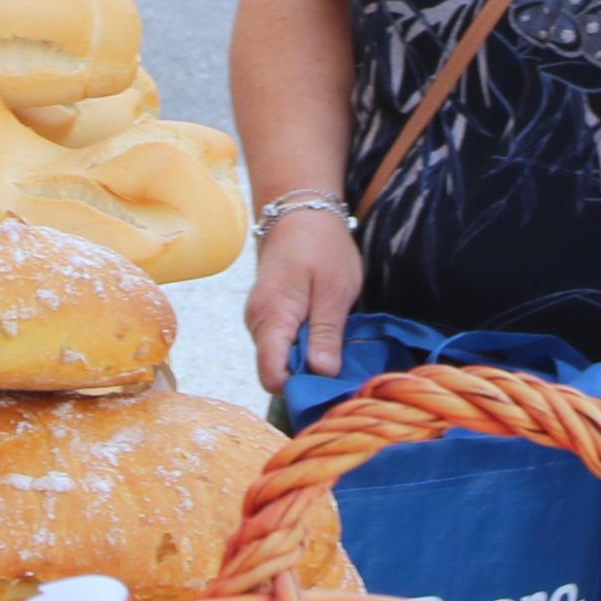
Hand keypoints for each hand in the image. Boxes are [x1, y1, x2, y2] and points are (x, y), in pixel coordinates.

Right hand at [244, 209, 363, 394]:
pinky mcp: (268, 316)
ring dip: (308, 359)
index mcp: (271, 318)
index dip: (301, 389)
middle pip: (277, 372)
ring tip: (336, 339)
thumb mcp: (334, 290)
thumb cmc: (322, 246)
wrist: (300, 211)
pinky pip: (283, 345)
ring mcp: (259, 320)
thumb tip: (322, 375)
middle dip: (309, 375)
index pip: (272, 377)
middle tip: (344, 360)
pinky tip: (324, 329)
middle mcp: (257, 324)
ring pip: (281, 359)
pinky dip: (304, 345)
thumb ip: (326, 334)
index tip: (332, 384)